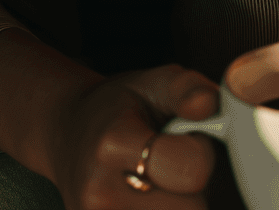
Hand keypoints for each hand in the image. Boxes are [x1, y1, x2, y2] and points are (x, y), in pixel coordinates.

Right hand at [49, 62, 219, 207]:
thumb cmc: (118, 107)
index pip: (191, 170)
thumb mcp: (154, 81)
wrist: (67, 134)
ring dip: (178, 206)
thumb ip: (188, 89)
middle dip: (193, 187)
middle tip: (173, 164)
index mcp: (114, 144)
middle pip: (188, 209)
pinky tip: (151, 199)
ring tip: (160, 182)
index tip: (187, 138)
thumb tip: (210, 106)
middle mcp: (99, 193)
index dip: (202, 152)